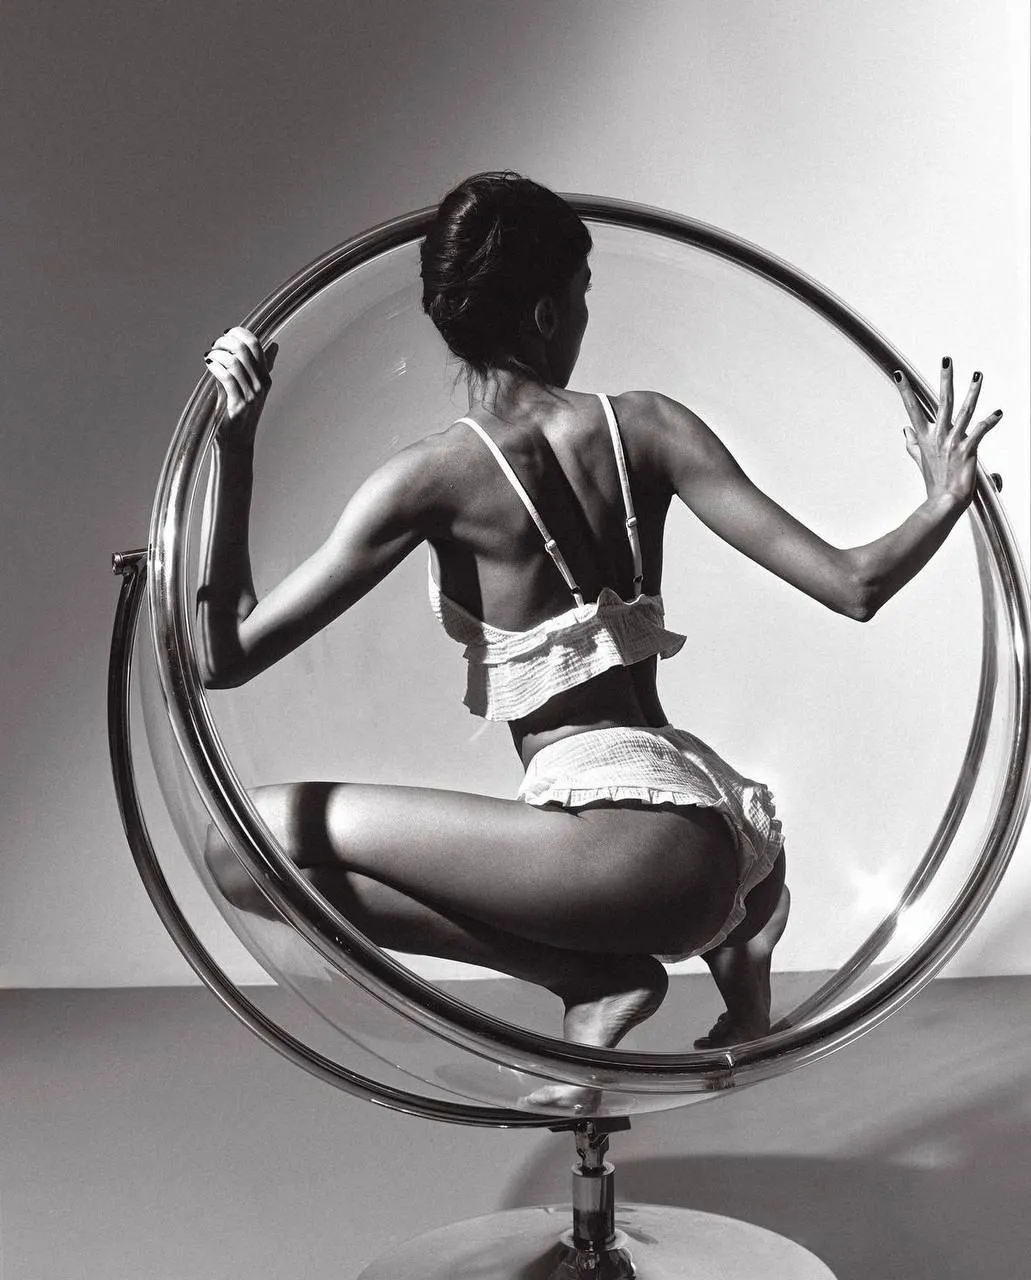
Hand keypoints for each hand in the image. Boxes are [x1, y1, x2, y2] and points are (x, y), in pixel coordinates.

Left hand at [204, 327, 277, 443]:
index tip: (226, 335)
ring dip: (217, 354)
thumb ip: (254, 367)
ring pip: (234, 361)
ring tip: (209, 356)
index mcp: (265, 378)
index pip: (256, 345)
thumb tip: (272, 346)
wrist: (236, 442)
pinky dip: (214, 366)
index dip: (239, 334)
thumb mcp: (249, 388)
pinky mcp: (239, 404)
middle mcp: (262, 385)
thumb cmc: (237, 414)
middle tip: (214, 345)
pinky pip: (226, 376)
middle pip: (244, 349)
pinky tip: (208, 364)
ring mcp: (252, 395)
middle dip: (225, 342)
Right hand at [895, 359, 1001, 506]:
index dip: (905, 391)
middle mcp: (939, 436)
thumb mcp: (921, 460)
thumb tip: (905, 429)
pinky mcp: (967, 451)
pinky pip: (980, 431)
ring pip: (964, 411)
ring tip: (978, 375)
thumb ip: (913, 443)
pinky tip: (998, 412)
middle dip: (945, 379)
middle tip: (946, 360)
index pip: (913, 409)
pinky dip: (990, 421)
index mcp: (927, 437)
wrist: (944, 501)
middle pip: (942, 402)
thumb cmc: (936, 482)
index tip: (898, 375)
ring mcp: (953, 442)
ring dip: (973, 392)